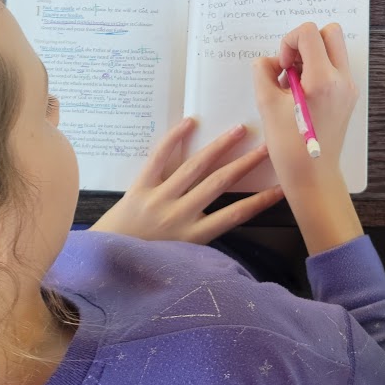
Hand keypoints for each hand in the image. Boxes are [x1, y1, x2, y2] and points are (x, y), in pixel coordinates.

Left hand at [90, 118, 283, 243]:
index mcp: (192, 237)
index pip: (234, 216)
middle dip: (245, 164)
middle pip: (219, 184)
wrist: (103, 262)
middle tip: (267, 147)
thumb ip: (201, 242)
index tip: (281, 188)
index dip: (260, 201)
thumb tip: (229, 220)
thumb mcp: (180, 259)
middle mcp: (178, 215)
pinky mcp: (139, 187)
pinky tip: (191, 122)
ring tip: (239, 129)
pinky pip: (158, 158)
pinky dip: (174, 139)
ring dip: (220, 146)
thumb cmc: (145, 262)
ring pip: (195, 167)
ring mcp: (158, 199)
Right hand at [252, 22, 362, 253]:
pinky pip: (334, 68)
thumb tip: (267, 61)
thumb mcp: (267, 105)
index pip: (309, 32)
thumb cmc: (290, 147)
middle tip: (289, 67)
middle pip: (330, 33)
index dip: (288, 42)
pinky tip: (301, 94)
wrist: (314, 177)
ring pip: (334, 49)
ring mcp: (348, 88)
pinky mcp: (347, 97)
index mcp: (324, 79)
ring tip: (292, 84)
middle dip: (305, 42)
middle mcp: (342, 79)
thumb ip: (262, 73)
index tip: (281, 67)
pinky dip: (317, 70)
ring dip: (311, 56)